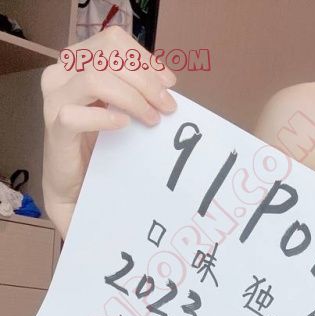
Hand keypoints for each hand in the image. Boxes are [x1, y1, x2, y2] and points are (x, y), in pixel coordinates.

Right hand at [41, 26, 176, 237]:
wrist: (74, 185)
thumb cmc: (97, 144)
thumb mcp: (118, 106)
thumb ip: (134, 87)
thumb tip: (166, 82)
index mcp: (77, 61)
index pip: (113, 41)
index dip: (144, 57)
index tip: (169, 83)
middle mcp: (61, 74)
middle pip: (107, 56)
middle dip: (144, 79)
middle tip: (166, 105)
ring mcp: (55, 99)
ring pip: (94, 78)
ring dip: (131, 97)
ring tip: (152, 118)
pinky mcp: (55, 127)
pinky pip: (77, 114)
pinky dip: (105, 117)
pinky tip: (124, 125)